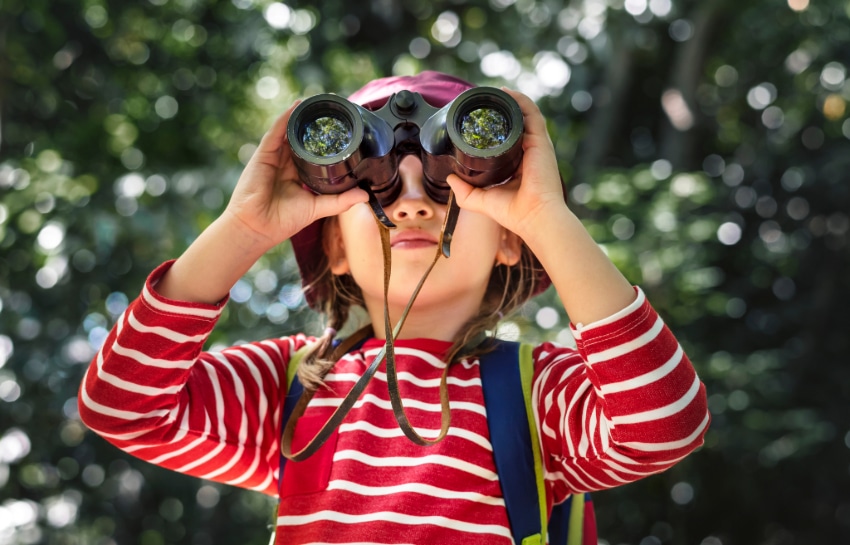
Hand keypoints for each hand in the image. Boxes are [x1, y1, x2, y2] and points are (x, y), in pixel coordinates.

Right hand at [222, 101, 367, 249]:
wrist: (257, 228)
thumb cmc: (282, 221)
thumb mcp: (317, 208)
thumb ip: (340, 201)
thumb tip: (364, 196)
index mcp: (297, 174)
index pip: (313, 153)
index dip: (324, 141)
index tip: (340, 129)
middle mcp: (285, 163)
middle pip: (301, 139)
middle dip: (314, 124)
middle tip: (332, 108)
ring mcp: (274, 158)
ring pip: (289, 131)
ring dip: (301, 116)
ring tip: (316, 101)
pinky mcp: (263, 155)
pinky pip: (275, 133)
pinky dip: (285, 119)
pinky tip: (296, 107)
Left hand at [445, 88, 566, 239]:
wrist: (535, 216)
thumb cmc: (515, 212)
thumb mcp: (482, 200)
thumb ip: (465, 192)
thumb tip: (450, 179)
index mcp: (519, 165)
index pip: (508, 140)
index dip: (496, 127)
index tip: (480, 118)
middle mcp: (529, 153)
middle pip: (516, 124)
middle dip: (501, 110)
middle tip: (484, 101)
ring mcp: (537, 145)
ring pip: (525, 114)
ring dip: (510, 101)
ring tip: (494, 92)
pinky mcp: (541, 141)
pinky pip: (532, 114)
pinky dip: (520, 101)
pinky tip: (507, 93)